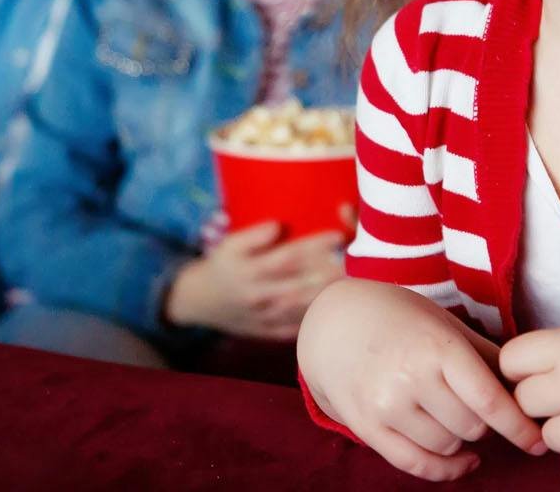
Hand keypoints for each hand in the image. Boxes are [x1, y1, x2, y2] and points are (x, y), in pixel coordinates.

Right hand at [164, 220, 345, 339]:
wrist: (200, 303)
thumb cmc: (221, 266)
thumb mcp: (228, 245)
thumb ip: (253, 236)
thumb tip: (279, 225)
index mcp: (250, 271)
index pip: (288, 256)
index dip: (315, 246)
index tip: (340, 234)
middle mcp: (260, 296)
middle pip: (302, 285)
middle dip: (332, 273)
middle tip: (359, 260)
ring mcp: (267, 318)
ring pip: (304, 308)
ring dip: (330, 296)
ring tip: (356, 281)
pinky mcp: (272, 333)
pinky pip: (299, 327)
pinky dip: (319, 318)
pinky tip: (340, 307)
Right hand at [297, 278, 546, 481]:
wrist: (336, 322)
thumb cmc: (402, 319)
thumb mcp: (445, 325)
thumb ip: (486, 356)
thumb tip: (530, 386)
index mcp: (437, 347)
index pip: (488, 400)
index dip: (519, 427)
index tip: (538, 442)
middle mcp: (409, 377)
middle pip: (471, 427)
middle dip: (483, 424)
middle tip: (478, 409)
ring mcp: (385, 404)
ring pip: (446, 446)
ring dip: (460, 441)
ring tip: (455, 418)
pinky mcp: (365, 425)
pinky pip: (414, 464)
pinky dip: (443, 469)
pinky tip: (459, 460)